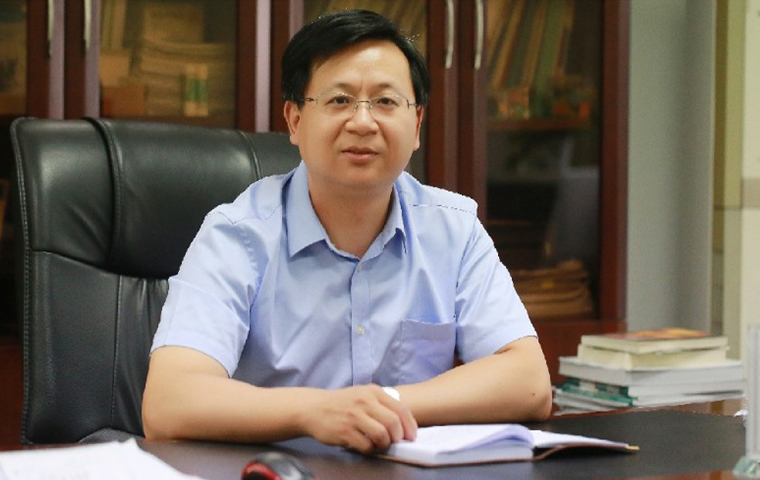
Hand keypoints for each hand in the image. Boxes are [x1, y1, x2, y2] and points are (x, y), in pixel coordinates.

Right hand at [298, 384, 416, 452]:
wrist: (314, 408)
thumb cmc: (342, 403)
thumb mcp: (363, 395)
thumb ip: (382, 405)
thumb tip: (403, 424)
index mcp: (373, 392)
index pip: (401, 409)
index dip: (410, 426)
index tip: (411, 436)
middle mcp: (364, 401)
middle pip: (394, 423)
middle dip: (398, 437)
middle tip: (395, 442)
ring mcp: (354, 416)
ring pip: (382, 435)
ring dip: (385, 444)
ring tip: (380, 444)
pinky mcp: (344, 431)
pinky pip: (366, 445)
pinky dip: (370, 450)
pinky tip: (366, 446)